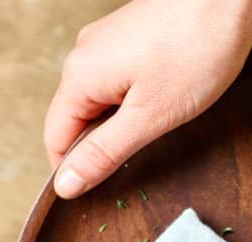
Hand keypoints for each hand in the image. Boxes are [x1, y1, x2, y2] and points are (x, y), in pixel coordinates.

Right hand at [44, 0, 251, 198]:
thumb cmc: (195, 50)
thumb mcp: (149, 117)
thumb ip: (105, 152)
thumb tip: (66, 185)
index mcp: (79, 78)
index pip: (56, 140)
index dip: (73, 171)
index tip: (99, 193)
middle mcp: (85, 56)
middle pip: (76, 120)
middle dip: (102, 148)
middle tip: (140, 162)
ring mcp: (107, 44)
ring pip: (100, 101)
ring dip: (122, 125)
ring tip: (159, 128)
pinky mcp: (131, 39)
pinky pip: (119, 82)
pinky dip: (136, 102)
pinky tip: (165, 104)